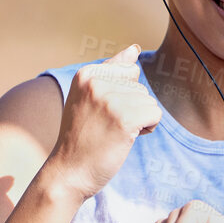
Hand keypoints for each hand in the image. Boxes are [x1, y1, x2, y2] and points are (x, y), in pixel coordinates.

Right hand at [42, 43, 162, 200]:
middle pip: (140, 88)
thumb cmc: (81, 138)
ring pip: (149, 102)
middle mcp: (96, 82)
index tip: (102, 113)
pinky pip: (155, 114)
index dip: (124, 95)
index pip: (130, 72)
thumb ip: (111, 71)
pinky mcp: (123, 119)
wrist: (68, 173)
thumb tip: (135, 49)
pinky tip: (126, 139)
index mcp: (86, 73)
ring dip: (139, 121)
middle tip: (106, 128)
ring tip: (113, 134)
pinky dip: (147, 129)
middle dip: (132, 109)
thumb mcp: (88, 98)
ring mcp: (109, 100)